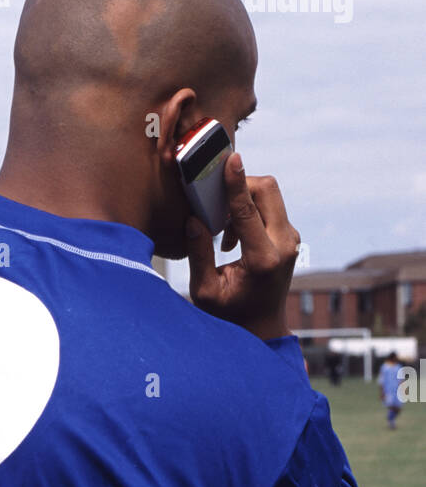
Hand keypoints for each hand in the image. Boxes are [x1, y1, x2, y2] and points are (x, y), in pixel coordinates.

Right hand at [185, 152, 300, 340]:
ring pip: (269, 194)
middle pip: (268, 189)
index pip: (248, 211)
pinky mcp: (290, 235)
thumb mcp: (205, 291)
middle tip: (215, 202)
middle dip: (240, 185)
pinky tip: (232, 237)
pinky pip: (270, 206)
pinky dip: (248, 210)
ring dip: (242, 200)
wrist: (262, 327)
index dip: (236, 183)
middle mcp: (284, 245)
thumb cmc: (230, 314)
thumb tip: (194, 219)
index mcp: (263, 260)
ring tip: (223, 233)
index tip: (231, 159)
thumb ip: (198, 255)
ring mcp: (291, 239)